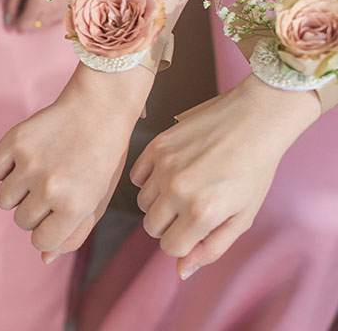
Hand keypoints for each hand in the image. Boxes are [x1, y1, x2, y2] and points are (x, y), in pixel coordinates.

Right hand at [0, 64, 150, 261]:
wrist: (98, 108)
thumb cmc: (101, 158)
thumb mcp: (97, 200)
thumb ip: (73, 234)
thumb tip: (44, 258)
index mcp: (75, 207)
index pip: (40, 241)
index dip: (47, 229)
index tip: (57, 213)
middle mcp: (50, 188)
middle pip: (21, 220)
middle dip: (33, 208)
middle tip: (52, 184)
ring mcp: (30, 164)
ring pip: (3, 200)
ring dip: (16, 191)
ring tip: (37, 171)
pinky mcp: (13, 141)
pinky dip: (2, 167)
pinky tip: (24, 156)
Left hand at [3, 0, 70, 32]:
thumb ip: (12, 4)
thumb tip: (7, 22)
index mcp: (38, 6)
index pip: (24, 27)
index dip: (17, 19)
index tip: (18, 7)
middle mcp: (51, 12)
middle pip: (34, 28)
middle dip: (27, 19)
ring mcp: (62, 10)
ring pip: (44, 24)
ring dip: (38, 17)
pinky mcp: (68, 6)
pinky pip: (54, 18)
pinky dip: (48, 13)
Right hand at [130, 74, 319, 279]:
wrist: (253, 120)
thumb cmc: (253, 171)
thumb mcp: (243, 217)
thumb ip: (212, 248)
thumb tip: (181, 271)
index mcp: (202, 213)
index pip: (170, 247)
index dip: (184, 242)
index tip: (197, 228)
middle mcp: (178, 191)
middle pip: (152, 227)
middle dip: (170, 224)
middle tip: (191, 207)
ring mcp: (164, 167)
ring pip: (143, 203)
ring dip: (159, 201)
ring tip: (183, 186)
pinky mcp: (155, 146)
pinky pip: (136, 177)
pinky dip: (148, 179)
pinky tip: (170, 171)